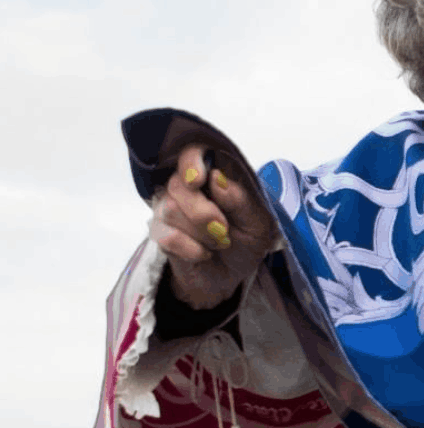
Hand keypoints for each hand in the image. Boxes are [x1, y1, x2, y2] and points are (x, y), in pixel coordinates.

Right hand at [149, 144, 275, 309]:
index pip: (192, 151)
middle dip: (203, 212)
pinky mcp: (160, 233)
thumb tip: (217, 178)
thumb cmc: (247, 242)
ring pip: (170, 210)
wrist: (232, 276)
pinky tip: (204, 253)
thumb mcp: (258, 224)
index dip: (191, 161)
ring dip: (202, 233)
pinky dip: (192, 249)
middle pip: (178, 185)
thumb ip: (241, 200)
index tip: (198, 179)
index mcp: (213, 175)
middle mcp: (187, 187)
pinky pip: (167, 236)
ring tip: (219, 242)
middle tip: (223, 229)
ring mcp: (169, 209)